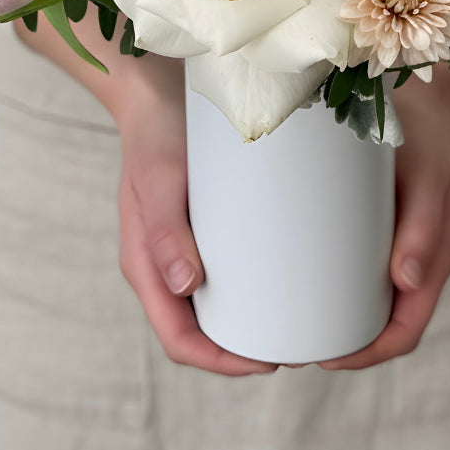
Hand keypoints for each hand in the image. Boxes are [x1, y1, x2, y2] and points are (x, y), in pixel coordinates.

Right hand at [15, 5, 275, 377]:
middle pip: (203, 331)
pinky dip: (256, 286)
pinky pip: (229, 270)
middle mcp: (165, 264)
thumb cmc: (155, 132)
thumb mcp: (159, 178)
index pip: (180, 340)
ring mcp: (185, 245)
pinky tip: (291, 278)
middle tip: (299, 346)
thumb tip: (187, 287)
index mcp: (146, 266)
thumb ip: (165, 230)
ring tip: (303, 318)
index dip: (222, 362)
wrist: (155, 87)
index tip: (268, 362)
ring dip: (253, 322)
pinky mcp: (205, 224)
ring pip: (217, 305)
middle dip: (245, 351)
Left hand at [318, 25, 449, 371]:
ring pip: (367, 302)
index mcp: (434, 260)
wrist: (416, 90)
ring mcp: (396, 245)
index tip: (324, 357)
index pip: (404, 332)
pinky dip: (331, 285)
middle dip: (342, 345)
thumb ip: (424, 225)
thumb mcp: (428, 174)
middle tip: (291, 345)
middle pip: (381, 325)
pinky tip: (294, 279)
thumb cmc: (421, 133)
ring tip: (285, 319)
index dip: (368, 354)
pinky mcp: (374, 225)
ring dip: (334, 320)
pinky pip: (355, 269)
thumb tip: (407, 281)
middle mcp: (416, 261)